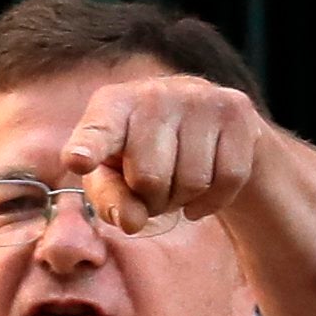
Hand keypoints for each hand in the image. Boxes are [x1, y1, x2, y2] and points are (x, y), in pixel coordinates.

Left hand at [57, 72, 266, 233]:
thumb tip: (133, 221)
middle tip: (152, 190)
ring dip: (183, 199)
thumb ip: (111, 201)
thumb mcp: (114, 176)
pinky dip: (213, 199)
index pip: (98, 131)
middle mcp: (154, 93)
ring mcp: (199, 98)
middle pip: (149, 178)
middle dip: (151, 200)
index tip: (78, 161)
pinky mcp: (236, 112)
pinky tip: (201, 191)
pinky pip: (227, 179)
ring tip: (176, 183)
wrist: (203, 123)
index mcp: (112, 105)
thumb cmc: (142, 154)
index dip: (87, 148)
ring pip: (192, 182)